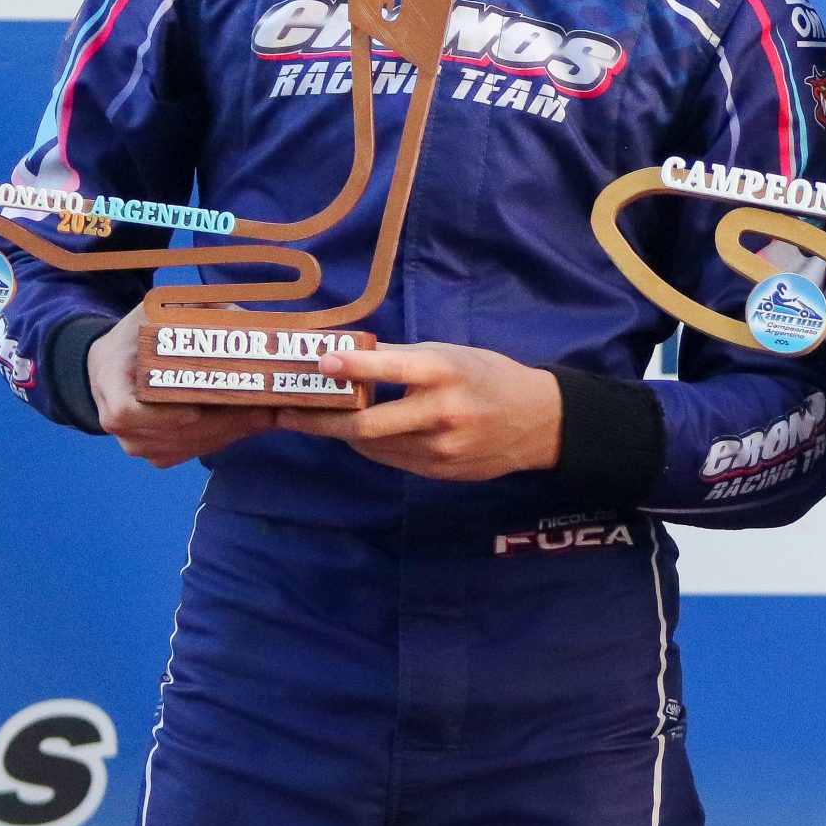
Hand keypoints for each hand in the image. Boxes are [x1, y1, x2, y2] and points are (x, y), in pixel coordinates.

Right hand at [88, 306, 275, 467]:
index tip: (194, 411)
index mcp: (109, 381)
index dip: (160, 417)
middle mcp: (118, 420)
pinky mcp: (156, 452)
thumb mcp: (153, 312)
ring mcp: (136, 441)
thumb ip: (190, 310)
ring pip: (186, 446)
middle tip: (264, 411)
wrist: (114, 364)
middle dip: (221, 423)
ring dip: (229, 432)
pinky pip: (192, 451)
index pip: (125, 412)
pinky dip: (223, 438)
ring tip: (267, 416)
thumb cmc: (137, 334)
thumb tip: (236, 314)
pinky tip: (252, 422)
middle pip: (170, 434)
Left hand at [276, 342, 562, 481]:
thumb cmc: (489, 376)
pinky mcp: (439, 472)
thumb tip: (350, 353)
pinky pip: (391, 459)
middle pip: (366, 425)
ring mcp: (440, 448)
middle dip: (321, 420)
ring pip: (372, 446)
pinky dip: (371, 445)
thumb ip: (405, 357)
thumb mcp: (453, 354)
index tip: (320, 363)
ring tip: (319, 420)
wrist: (538, 422)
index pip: (393, 369)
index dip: (353, 366)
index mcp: (446, 373)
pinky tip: (363, 434)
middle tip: (287, 412)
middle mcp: (442, 413)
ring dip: (343, 433)